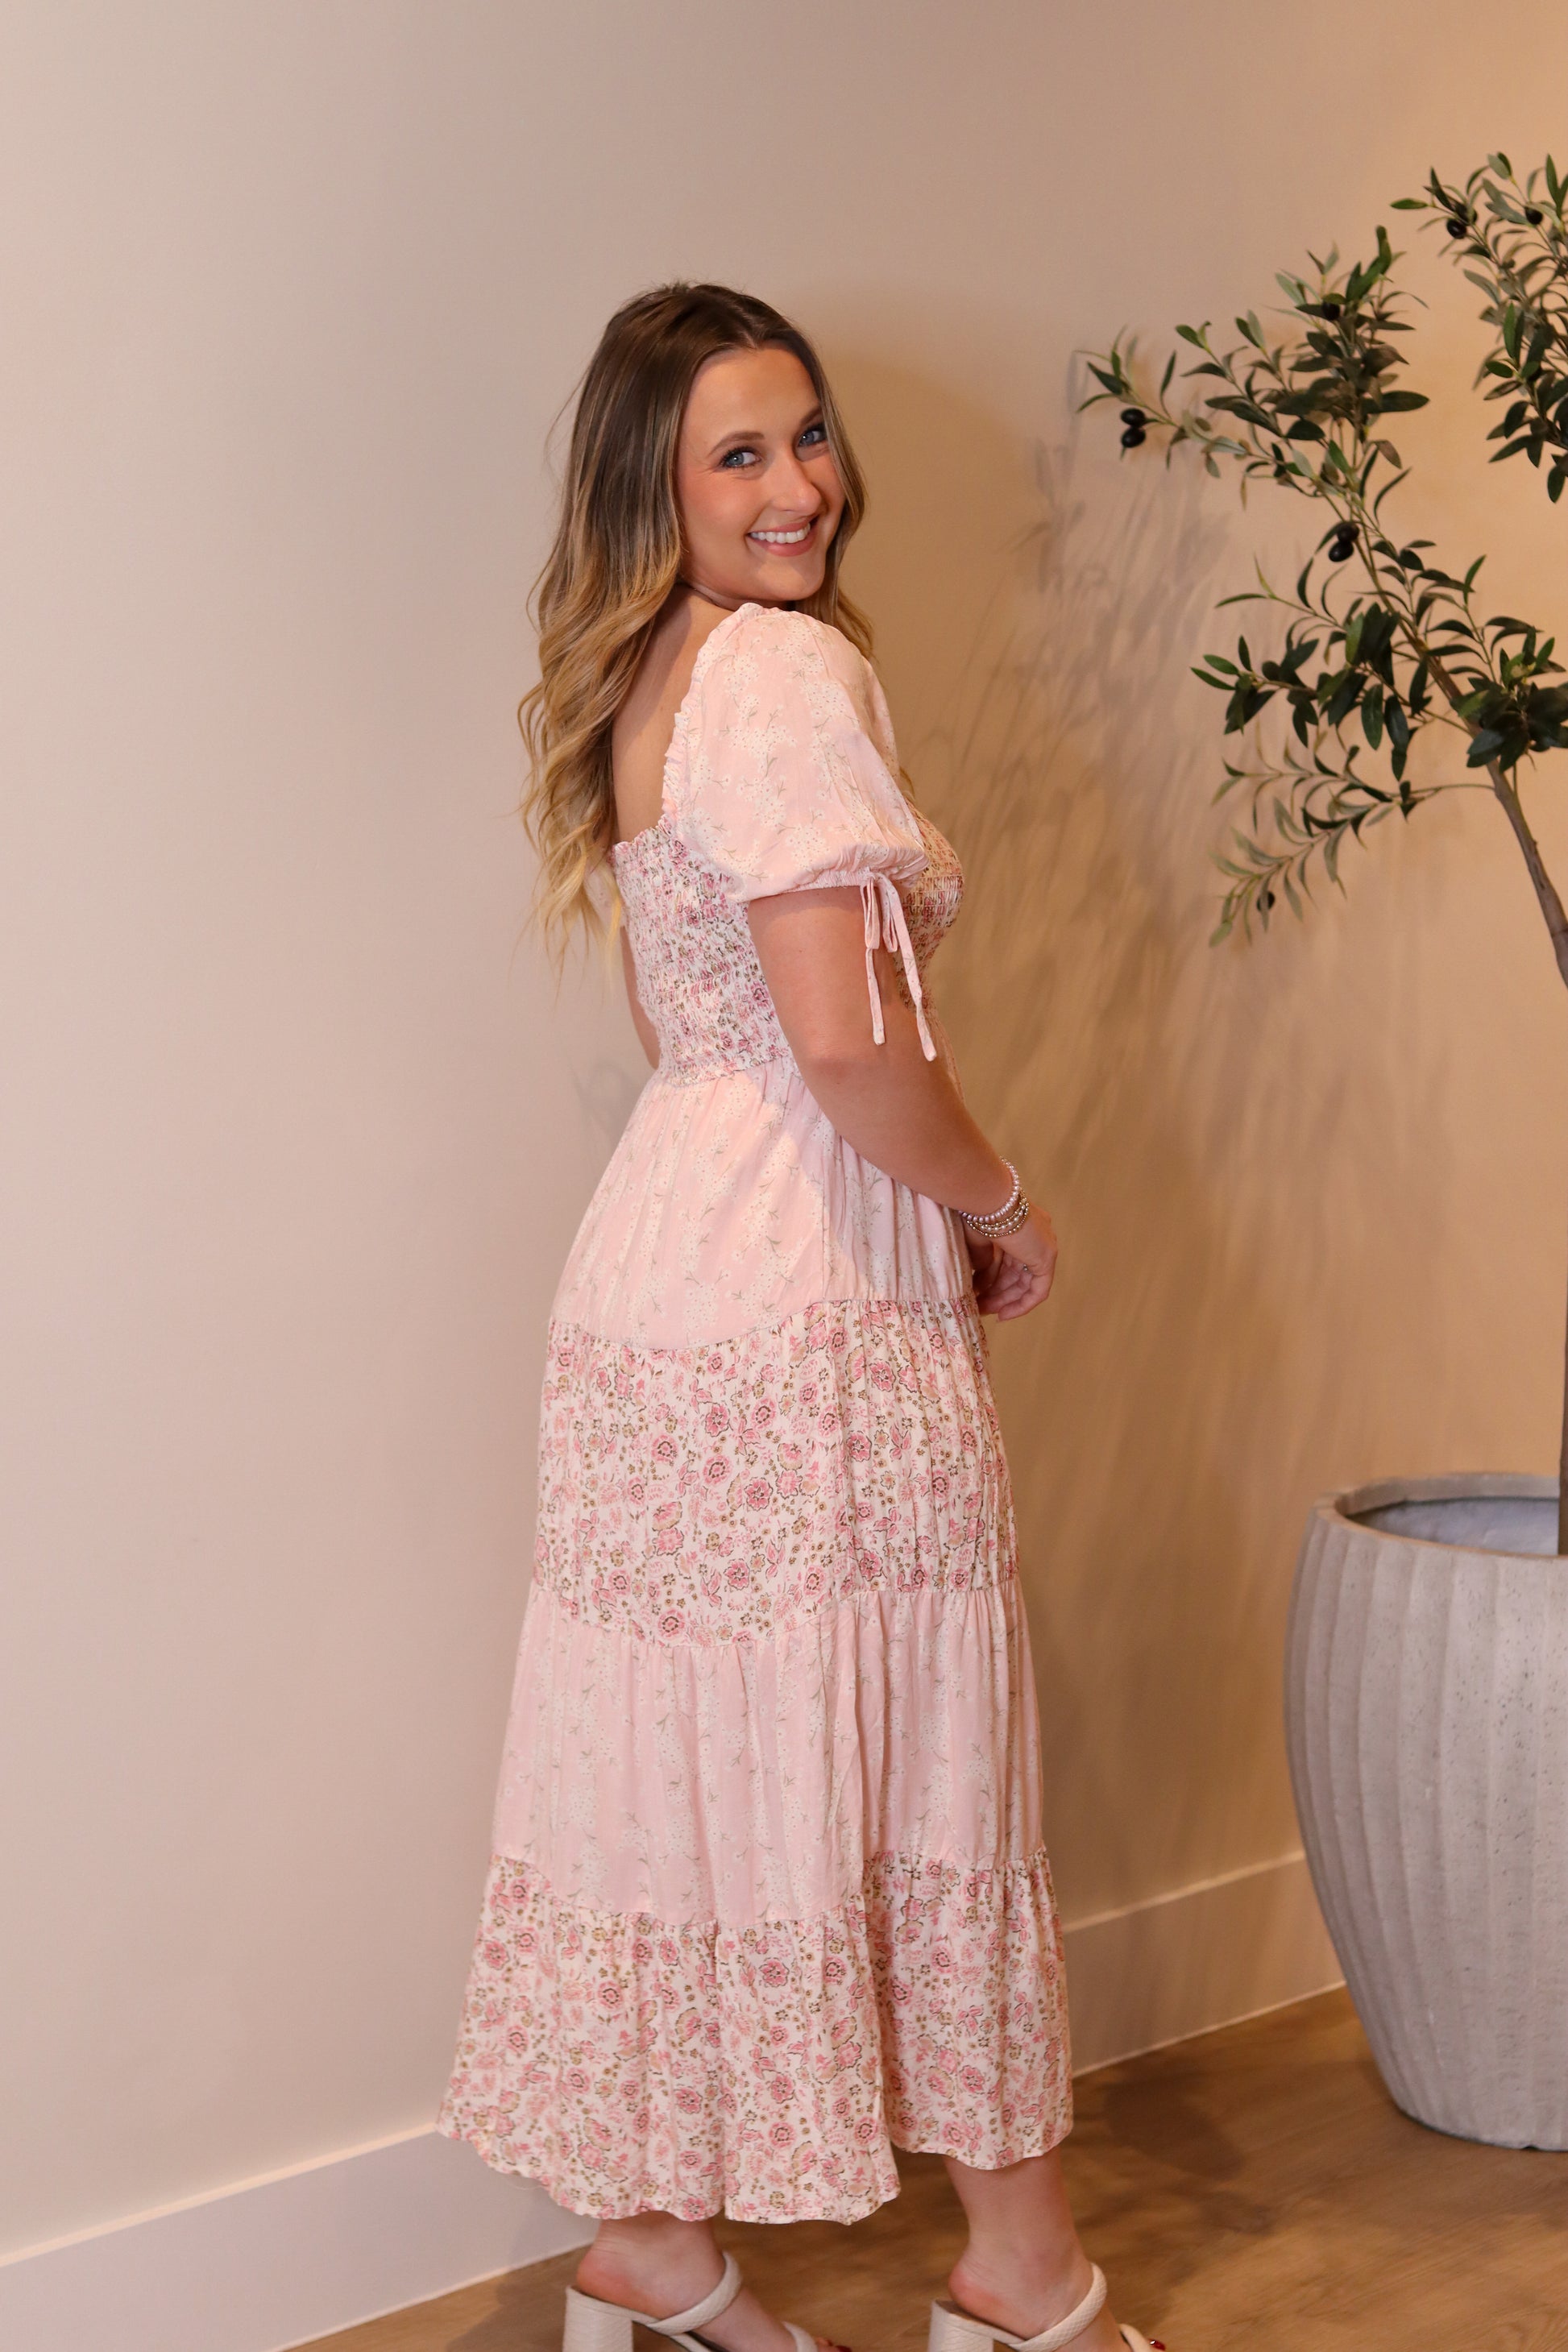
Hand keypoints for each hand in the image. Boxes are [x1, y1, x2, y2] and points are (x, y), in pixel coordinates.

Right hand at [967, 1205, 1056, 1320]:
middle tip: (979, 1306)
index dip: (993, 1278)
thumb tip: (979, 1283)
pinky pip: (1038, 1290)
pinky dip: (1022, 1304)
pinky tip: (1004, 1314)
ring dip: (1005, 1300)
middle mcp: (1037, 1235)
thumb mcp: (977, 1241)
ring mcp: (1044, 1245)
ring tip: (984, 1311)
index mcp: (1021, 1224)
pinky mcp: (1046, 1257)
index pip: (1010, 1259)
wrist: (988, 1198)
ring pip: (1026, 1283)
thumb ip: (981, 1262)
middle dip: (997, 1292)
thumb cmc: (977, 1213)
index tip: (977, 1291)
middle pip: (1018, 1273)